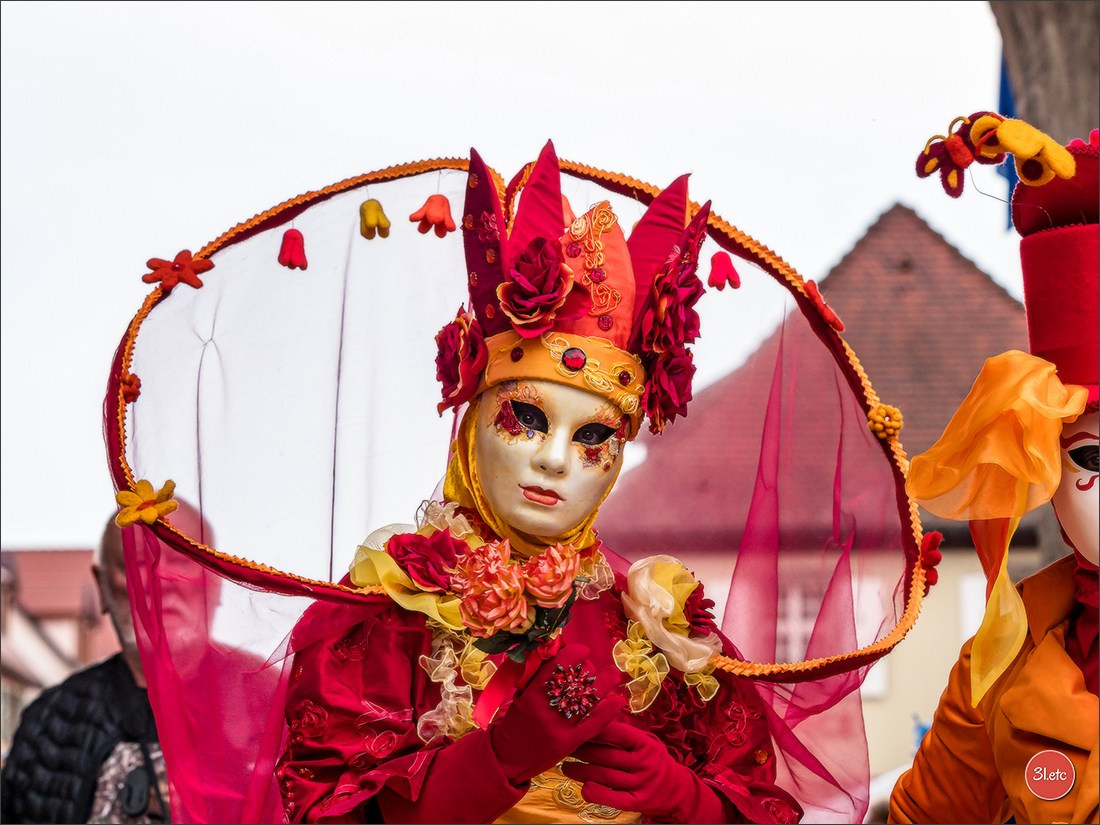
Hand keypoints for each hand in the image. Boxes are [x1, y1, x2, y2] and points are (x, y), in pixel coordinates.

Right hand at [489, 644, 624, 784]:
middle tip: (589, 666)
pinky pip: (593, 725)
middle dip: (587, 669)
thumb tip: (560, 652)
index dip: (574, 653)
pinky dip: (607, 711)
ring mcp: (561, 727)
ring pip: (588, 699)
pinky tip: (617, 699)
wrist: (507, 757)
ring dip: (604, 684)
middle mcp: (548, 710)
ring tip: (613, 673)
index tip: (581, 650)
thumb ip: (538, 675)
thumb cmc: (514, 721)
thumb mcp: (520, 695)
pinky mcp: (570, 743)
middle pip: (576, 681)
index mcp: (532, 694)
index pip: (558, 666)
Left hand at [562, 721, 729, 822]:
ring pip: (605, 776)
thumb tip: (596, 718)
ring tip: (566, 767)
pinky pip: (614, 798)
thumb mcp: (646, 743)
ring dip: (582, 772)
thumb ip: (625, 735)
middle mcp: (644, 763)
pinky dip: (597, 794)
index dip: (595, 730)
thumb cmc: (653, 761)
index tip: (577, 727)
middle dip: (582, 751)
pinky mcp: (638, 802)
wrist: (677, 790)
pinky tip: (584, 789)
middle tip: (566, 748)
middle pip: (606, 756)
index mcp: (644, 744)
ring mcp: (641, 783)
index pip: (617, 733)